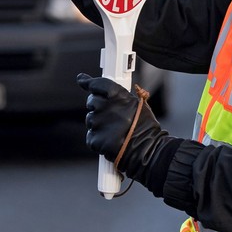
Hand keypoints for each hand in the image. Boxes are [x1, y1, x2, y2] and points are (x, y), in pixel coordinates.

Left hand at [77, 73, 170, 187]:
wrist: (148, 150)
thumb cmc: (145, 128)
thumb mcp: (137, 104)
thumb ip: (119, 96)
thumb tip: (106, 91)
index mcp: (119, 96)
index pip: (98, 84)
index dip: (89, 82)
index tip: (83, 80)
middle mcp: (107, 108)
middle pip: (92, 102)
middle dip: (97, 107)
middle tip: (110, 116)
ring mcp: (99, 124)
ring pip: (91, 120)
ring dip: (99, 124)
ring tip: (115, 131)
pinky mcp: (95, 140)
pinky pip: (92, 136)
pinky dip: (99, 138)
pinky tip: (111, 140)